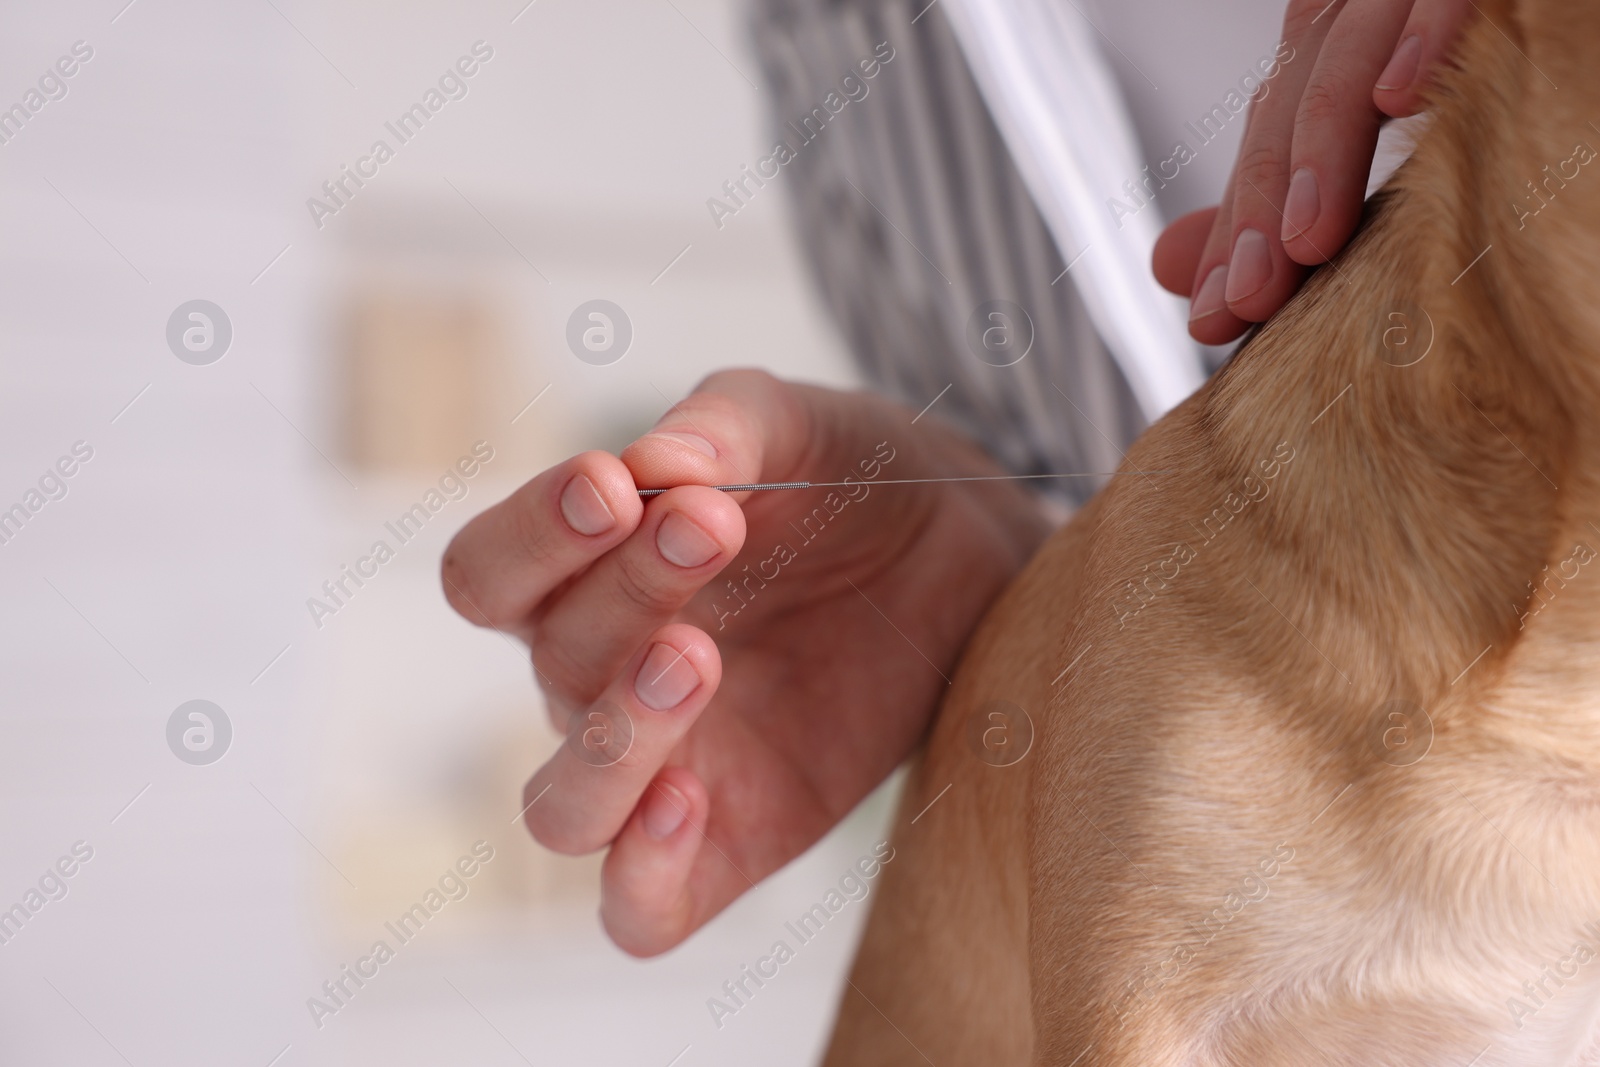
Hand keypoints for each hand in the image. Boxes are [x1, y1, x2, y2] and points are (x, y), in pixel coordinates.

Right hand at [441, 370, 1049, 954]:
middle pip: (549, 662)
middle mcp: (595, 680)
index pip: (488, 575)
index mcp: (581, 575)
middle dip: (625, 591)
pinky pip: (639, 912)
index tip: (614, 487)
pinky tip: (690, 800)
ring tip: (694, 658)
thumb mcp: (798, 425)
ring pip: (562, 810)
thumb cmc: (846, 480)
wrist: (959, 554)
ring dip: (612, 739)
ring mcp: (658, 770)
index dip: (529, 536)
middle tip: (713, 529)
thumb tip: (653, 466)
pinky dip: (641, 875)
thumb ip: (722, 428)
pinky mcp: (732, 844)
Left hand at [1153, 0, 1469, 342]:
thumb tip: (1164, 264)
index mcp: (1334, 42)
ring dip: (1325, 142)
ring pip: (1352, 44)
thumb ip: (1275, 191)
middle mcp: (1367, 3)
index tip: (1213, 318)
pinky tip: (1403, 96)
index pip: (1269, 134)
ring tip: (1307, 240)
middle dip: (1265, 203)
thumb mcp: (1364, 130)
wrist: (1572, 11)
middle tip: (1244, 301)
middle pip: (1295, 96)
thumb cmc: (1494, 67)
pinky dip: (1427, 31)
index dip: (1238, 225)